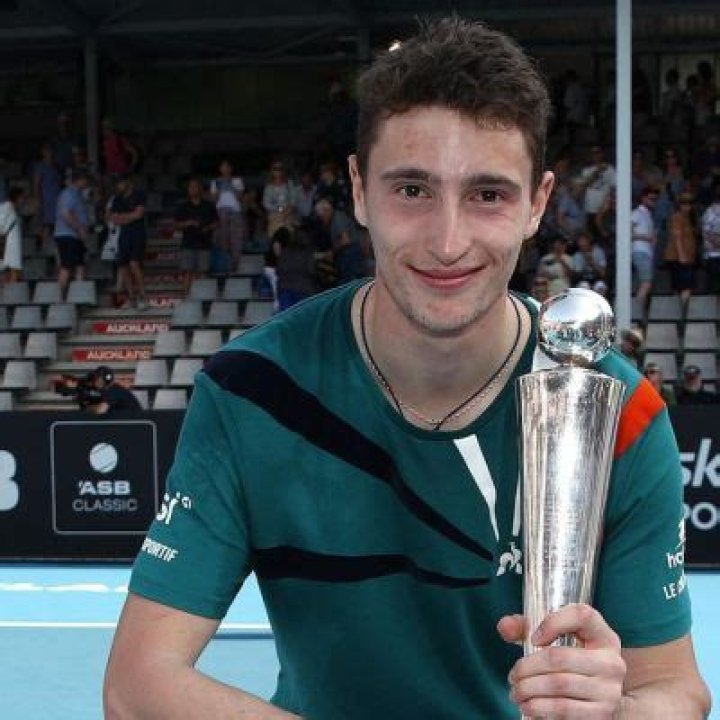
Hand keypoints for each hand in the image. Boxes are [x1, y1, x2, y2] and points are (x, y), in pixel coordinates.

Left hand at [498, 604, 625, 718]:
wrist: (596, 699)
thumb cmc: (572, 663)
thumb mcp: (554, 640)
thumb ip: (527, 628)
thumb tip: (504, 626)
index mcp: (603, 635)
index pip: (582, 615)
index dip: (553, 622)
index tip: (533, 638)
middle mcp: (612, 662)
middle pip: (559, 657)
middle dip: (527, 667)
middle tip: (513, 676)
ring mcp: (610, 690)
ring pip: (558, 685)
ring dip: (529, 690)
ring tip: (517, 692)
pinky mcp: (603, 714)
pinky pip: (563, 709)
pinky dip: (539, 708)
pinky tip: (528, 706)